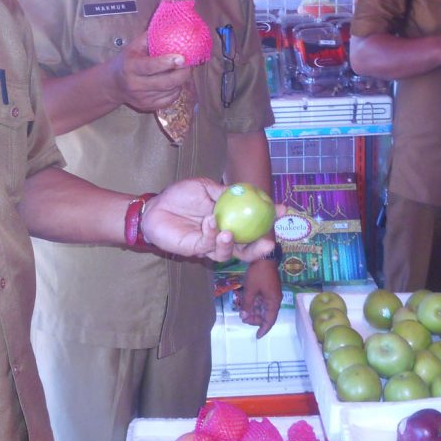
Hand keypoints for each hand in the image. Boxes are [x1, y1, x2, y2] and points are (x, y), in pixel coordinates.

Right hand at [108, 31, 191, 112]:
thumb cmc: (128, 60)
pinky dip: (177, 90)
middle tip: (189, 64)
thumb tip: (172, 29)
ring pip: (170, 91)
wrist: (114, 84)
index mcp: (131, 67)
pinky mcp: (148, 107)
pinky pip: (170, 100)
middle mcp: (135, 84)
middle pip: (165, 82)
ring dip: (181, 81)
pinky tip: (175, 82)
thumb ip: (151, 38)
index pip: (151, 66)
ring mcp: (142, 98)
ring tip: (182, 71)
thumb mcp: (134, 46)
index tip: (182, 58)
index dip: (168, 62)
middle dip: (182, 73)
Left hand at [140, 178, 276, 262]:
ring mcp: (209, 245)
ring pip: (228, 253)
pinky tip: (209, 222)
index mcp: (229, 219)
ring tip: (229, 232)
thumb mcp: (205, 187)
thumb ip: (224, 192)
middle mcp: (222, 235)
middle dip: (259, 249)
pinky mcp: (195, 250)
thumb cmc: (180, 196)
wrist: (156, 206)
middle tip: (268, 242)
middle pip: (246, 249)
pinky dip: (211, 234)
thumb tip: (247, 190)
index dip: (270, 219)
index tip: (283, 211)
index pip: (254, 223)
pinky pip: (208, 246)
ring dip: (231, 244)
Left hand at [239, 258, 281, 337]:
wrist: (264, 256)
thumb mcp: (250, 290)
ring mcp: (272, 294)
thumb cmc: (258, 274)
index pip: (270, 320)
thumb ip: (248, 304)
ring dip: (255, 311)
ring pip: (264, 308)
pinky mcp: (269, 288)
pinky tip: (247, 304)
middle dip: (256, 319)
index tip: (257, 336)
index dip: (263, 329)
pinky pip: (263, 301)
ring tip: (244, 312)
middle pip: (267, 315)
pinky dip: (256, 304)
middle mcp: (275, 300)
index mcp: (273, 302)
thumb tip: (244, 317)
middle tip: (244, 319)